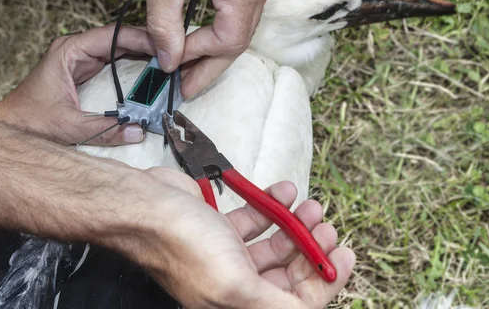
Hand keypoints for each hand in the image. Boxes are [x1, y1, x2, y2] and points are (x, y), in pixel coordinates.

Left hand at [0, 25, 156, 145]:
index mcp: (68, 51)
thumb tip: (138, 131)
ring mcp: (79, 58)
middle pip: (118, 38)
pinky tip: (150, 68)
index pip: (111, 36)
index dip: (139, 39)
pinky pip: (114, 59)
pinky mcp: (83, 69)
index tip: (162, 46)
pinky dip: (132, 62)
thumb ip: (105, 129)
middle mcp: (75, 49)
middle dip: (146, 44)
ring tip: (168, 57)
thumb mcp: (70, 127)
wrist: (10, 126)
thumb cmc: (29, 121)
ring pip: (118, 47)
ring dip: (141, 52)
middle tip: (173, 52)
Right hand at [107, 168, 354, 308]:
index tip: (345, 255)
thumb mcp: (234, 284)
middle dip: (313, 250)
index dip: (325, 282)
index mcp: (236, 305)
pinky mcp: (218, 228)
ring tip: (311, 206)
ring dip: (297, 225)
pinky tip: (283, 191)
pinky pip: (255, 220)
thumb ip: (275, 305)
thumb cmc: (181, 244)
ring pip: (274, 246)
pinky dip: (272, 206)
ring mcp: (226, 255)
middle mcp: (233, 285)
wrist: (143, 204)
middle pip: (288, 276)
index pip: (295, 304)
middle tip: (328, 227)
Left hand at [141, 0, 279, 97]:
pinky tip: (204, 36)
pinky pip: (244, 8)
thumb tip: (169, 61)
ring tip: (192, 66)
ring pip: (243, 26)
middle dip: (211, 64)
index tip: (175, 71)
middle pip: (240, 39)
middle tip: (188, 85)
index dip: (200, 60)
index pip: (229, 41)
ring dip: (217, 48)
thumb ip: (163, 24)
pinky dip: (223, 26)